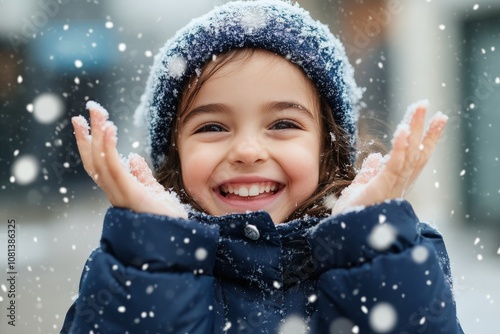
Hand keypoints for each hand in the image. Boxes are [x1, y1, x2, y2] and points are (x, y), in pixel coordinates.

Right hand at [72, 101, 186, 217]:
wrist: (177, 238)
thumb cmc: (166, 219)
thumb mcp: (155, 191)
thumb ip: (142, 175)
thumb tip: (134, 158)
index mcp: (120, 190)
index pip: (99, 164)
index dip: (90, 144)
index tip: (85, 123)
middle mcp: (115, 192)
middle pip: (94, 160)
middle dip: (89, 135)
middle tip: (87, 111)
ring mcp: (120, 194)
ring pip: (99, 161)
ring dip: (97, 135)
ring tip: (98, 113)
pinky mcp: (129, 194)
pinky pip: (113, 168)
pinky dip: (108, 147)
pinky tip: (110, 129)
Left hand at [331, 102, 447, 214]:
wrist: (344, 235)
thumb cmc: (351, 217)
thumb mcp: (358, 190)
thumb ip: (368, 174)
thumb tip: (374, 157)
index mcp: (394, 183)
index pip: (413, 157)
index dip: (424, 138)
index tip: (433, 119)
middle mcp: (398, 185)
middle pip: (416, 153)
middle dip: (423, 129)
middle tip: (426, 105)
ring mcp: (392, 188)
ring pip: (409, 156)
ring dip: (414, 130)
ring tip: (419, 109)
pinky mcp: (381, 190)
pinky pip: (394, 167)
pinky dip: (399, 148)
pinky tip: (402, 131)